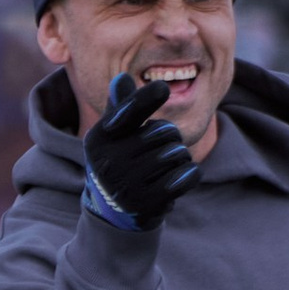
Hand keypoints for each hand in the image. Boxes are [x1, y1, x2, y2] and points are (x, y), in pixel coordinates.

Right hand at [82, 73, 200, 229]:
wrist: (115, 210)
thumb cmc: (120, 159)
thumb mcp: (114, 134)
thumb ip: (121, 106)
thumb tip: (122, 79)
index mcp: (98, 138)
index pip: (126, 112)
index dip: (146, 99)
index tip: (163, 88)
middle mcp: (108, 161)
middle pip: (164, 131)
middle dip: (171, 137)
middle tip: (160, 148)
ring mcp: (126, 185)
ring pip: (176, 154)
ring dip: (180, 157)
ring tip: (166, 166)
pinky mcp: (147, 204)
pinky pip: (186, 176)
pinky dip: (190, 174)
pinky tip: (180, 177)